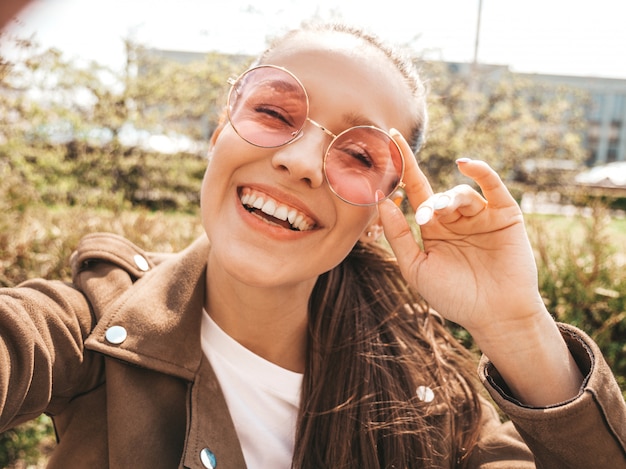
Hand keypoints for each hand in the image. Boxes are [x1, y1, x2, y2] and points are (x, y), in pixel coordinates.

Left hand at [378, 130, 582, 405]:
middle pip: (436, 194)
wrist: (495, 316)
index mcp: (433, 229)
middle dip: (428, 202)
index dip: (402, 167)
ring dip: (449, 201)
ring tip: (442, 218)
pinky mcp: (505, 214)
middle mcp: (456, 219)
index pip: (415, 190)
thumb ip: (398, 236)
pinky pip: (492, 186)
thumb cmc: (454, 297)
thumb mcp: (416, 268)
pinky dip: (480, 172)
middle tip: (425, 220)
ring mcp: (481, 215)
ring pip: (460, 194)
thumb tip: (382, 202)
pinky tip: (465, 165)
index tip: (389, 141)